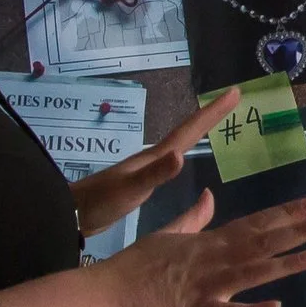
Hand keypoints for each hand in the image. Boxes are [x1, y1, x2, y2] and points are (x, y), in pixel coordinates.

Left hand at [68, 90, 241, 235]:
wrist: (71, 214)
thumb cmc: (101, 202)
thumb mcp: (131, 189)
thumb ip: (155, 174)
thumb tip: (182, 156)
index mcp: (154, 157)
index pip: (189, 130)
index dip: (212, 112)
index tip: (235, 92)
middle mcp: (153, 158)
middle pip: (188, 131)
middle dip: (210, 115)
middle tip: (233, 98)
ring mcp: (147, 169)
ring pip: (181, 142)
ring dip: (199, 130)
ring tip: (215, 121)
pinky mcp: (142, 182)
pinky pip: (172, 160)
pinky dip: (185, 152)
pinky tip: (183, 159)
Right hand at [101, 192, 305, 306]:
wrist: (109, 292)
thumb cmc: (139, 264)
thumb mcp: (168, 232)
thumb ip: (195, 217)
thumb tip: (211, 195)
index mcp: (209, 240)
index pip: (254, 223)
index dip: (284, 214)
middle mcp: (214, 259)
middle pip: (261, 243)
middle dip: (296, 233)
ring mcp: (208, 286)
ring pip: (251, 273)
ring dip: (283, 265)